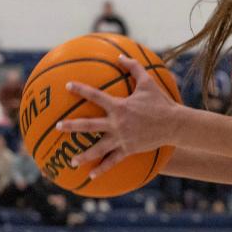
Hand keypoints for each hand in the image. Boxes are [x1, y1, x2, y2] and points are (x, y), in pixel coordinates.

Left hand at [57, 55, 178, 177]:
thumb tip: (120, 55)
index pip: (95, 96)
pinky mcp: (128, 149)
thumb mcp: (148, 82)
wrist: (174, 124)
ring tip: (71, 161)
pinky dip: (102, 169)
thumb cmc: (161, 102)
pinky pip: (113, 161)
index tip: (67, 86)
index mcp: (119, 106)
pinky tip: (91, 176)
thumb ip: (133, 67)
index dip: (81, 89)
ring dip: (84, 155)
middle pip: (89, 125)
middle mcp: (117, 123)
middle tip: (57, 126)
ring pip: (98, 148)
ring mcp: (122, 138)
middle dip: (71, 126)